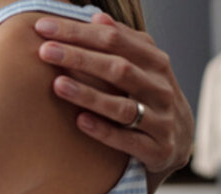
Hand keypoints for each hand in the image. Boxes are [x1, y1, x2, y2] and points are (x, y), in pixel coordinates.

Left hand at [35, 13, 192, 175]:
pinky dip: (104, 131)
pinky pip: (128, 140)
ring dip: (89, 95)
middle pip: (119, 69)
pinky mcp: (158, 149)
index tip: (42, 27)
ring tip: (57, 85)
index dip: (79, 32)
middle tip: (45, 51)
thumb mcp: (142, 68)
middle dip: (80, 58)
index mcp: (156, 63)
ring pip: (123, 106)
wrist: (177, 143)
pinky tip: (79, 121)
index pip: (115, 40)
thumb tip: (97, 18)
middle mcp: (161, 89)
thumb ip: (122, 42)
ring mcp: (161, 120)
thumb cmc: (148, 97)